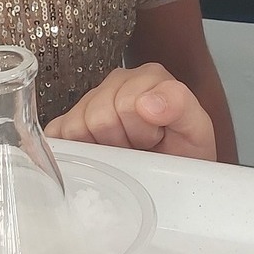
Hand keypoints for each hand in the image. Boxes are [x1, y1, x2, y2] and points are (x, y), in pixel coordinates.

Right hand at [45, 63, 217, 160]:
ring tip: (122, 152)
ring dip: (100, 149)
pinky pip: (57, 136)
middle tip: (139, 149)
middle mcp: (116, 84)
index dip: (142, 130)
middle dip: (122, 140)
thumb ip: (180, 105)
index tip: (156, 140)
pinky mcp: (68, 126)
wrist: (174, 176)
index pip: (126, 101)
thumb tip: (148, 101)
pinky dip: (72, 152)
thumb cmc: (183, 153)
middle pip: (99, 115)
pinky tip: (97, 156)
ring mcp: (90, 103)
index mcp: (148, 77)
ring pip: (76, 128)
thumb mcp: (195, 130)